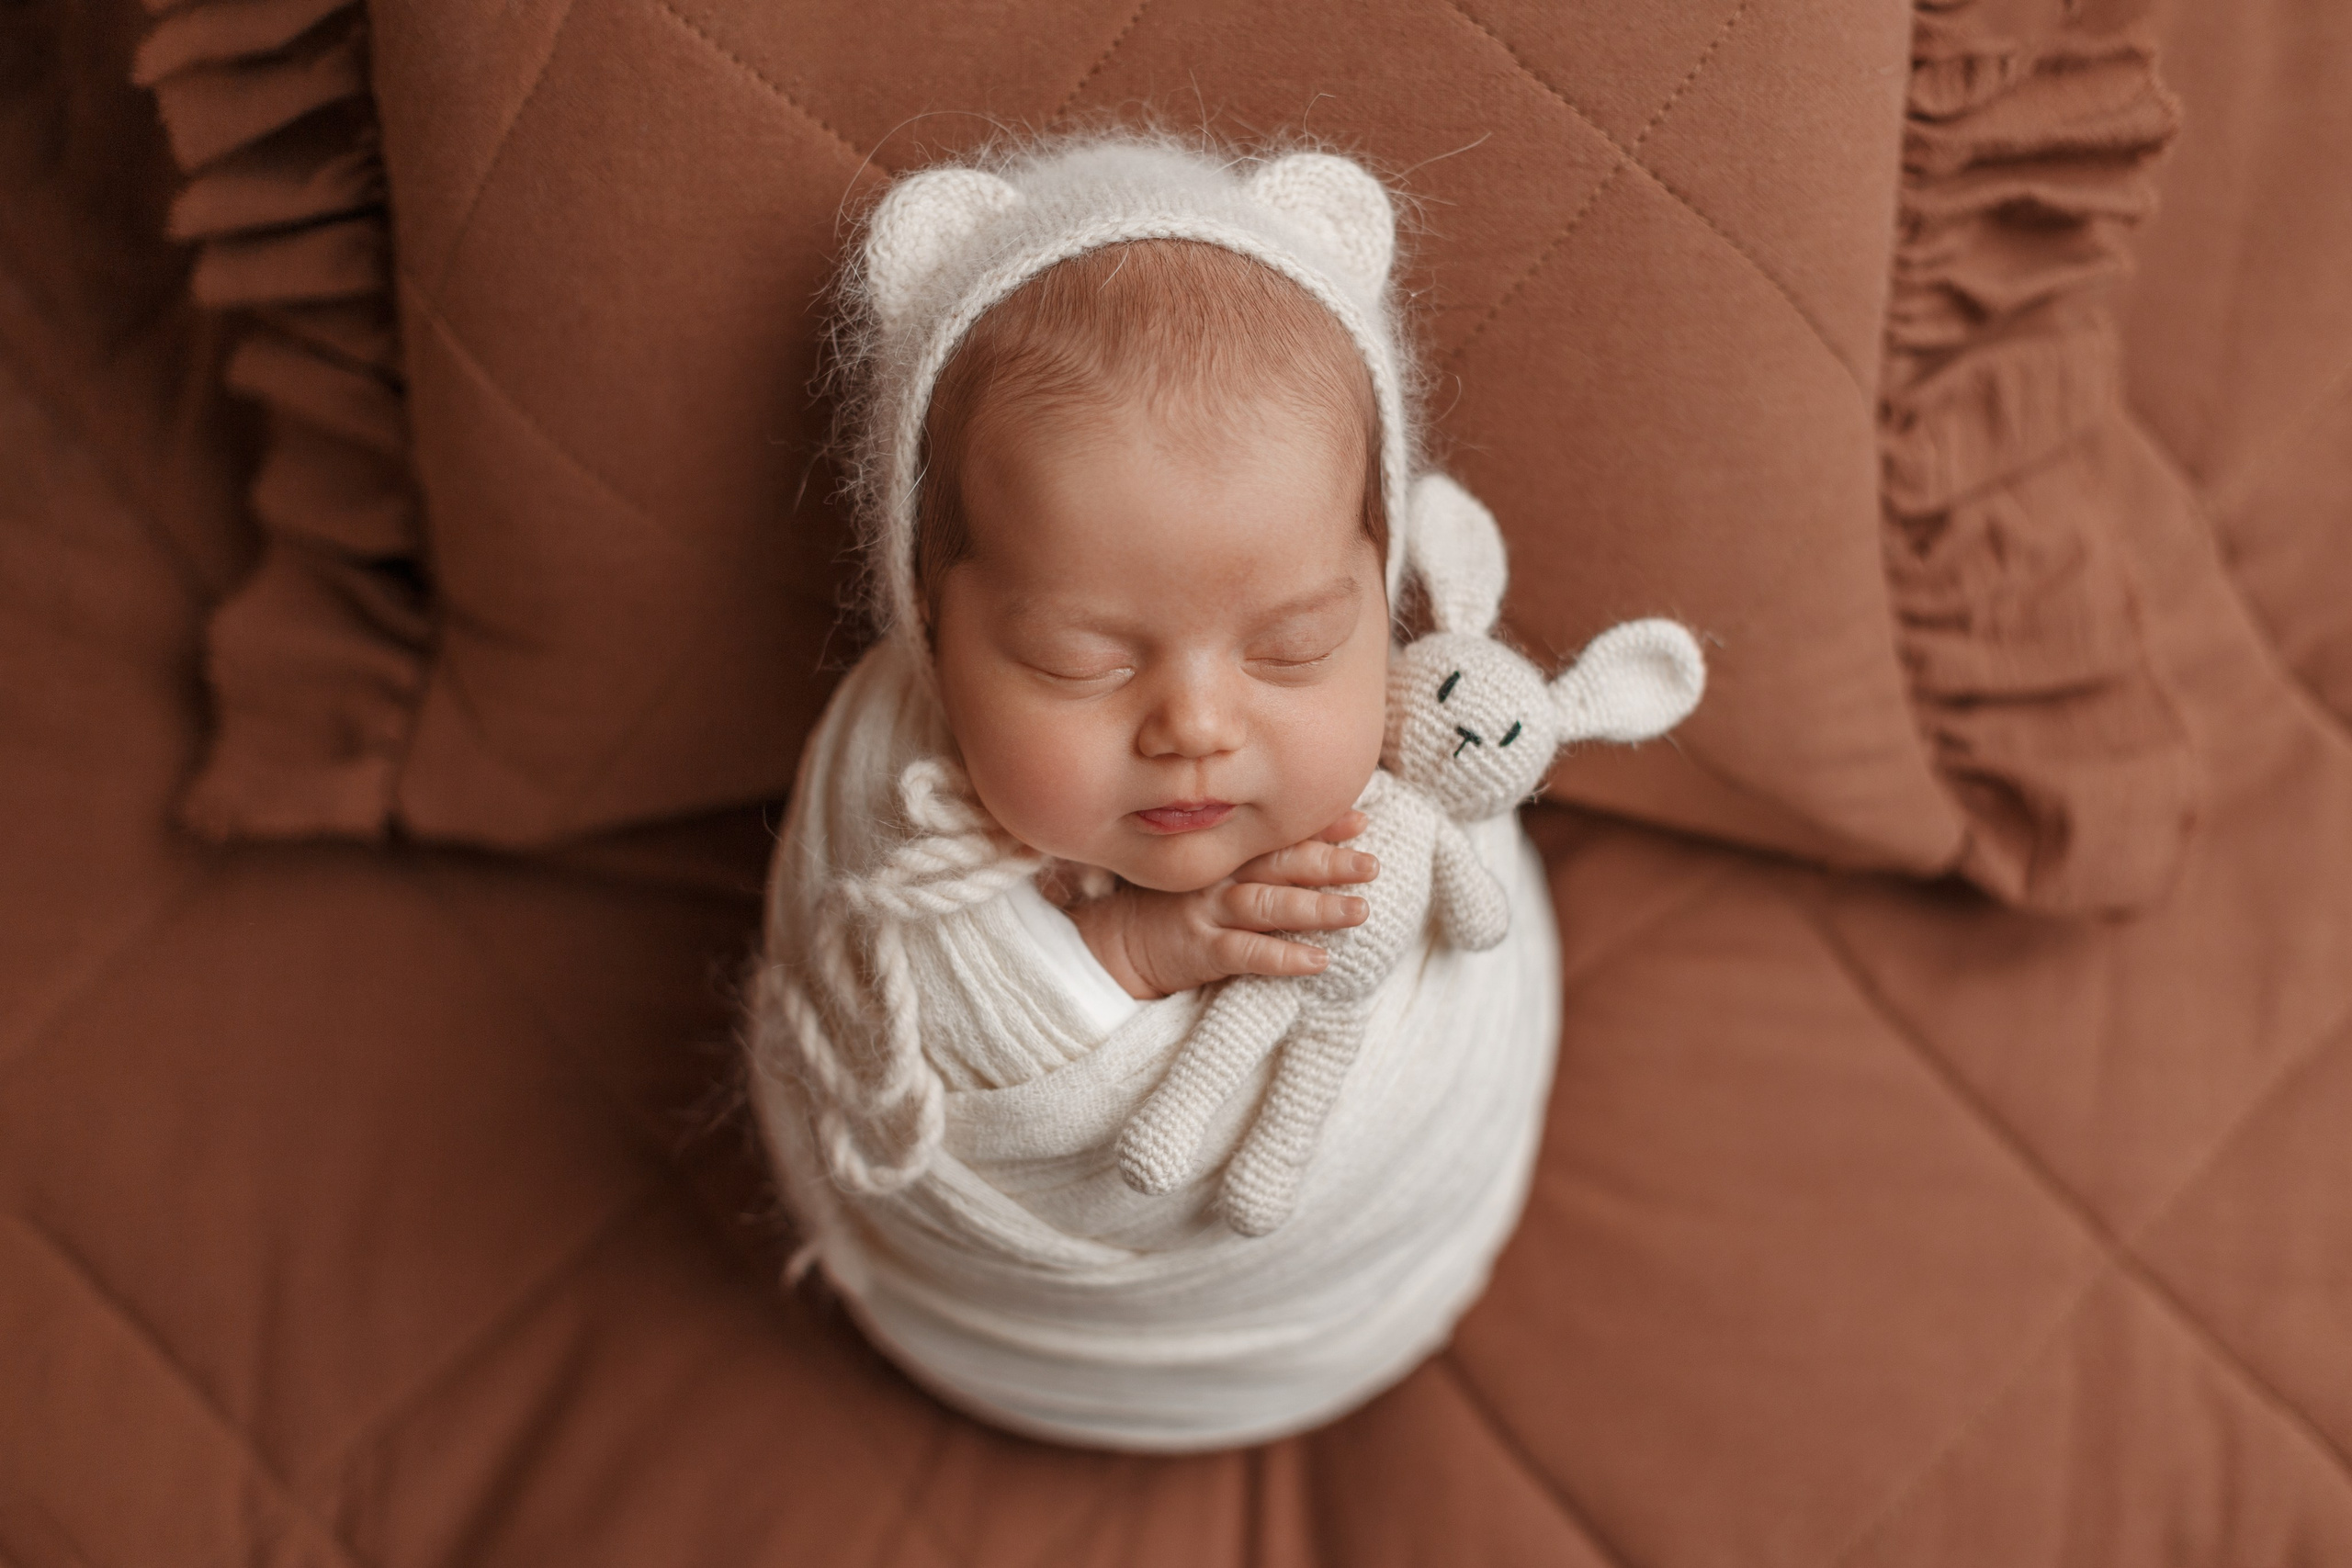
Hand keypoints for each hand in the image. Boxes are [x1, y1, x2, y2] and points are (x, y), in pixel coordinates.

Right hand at [1067, 811, 1378, 999]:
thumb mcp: (1207, 870)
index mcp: (1226, 853)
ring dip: (1318, 907)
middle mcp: (1221, 875)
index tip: (1360, 822)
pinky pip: (1248, 953)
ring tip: (1359, 910)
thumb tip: (1310, 842)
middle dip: (1330, 863)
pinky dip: (1284, 956)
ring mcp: (1209, 910)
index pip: (1279, 835)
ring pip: (1271, 904)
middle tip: (1372, 865)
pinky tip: (1318, 960)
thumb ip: (1249, 857)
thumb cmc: (1170, 904)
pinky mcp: (1201, 949)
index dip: (1320, 828)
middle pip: (1283, 864)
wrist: (1115, 941)